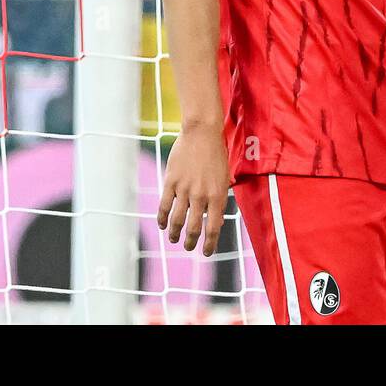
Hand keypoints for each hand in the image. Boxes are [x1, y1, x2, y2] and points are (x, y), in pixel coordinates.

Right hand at [156, 123, 230, 256]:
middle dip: (191, 242)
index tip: (206, 252)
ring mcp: (184, 189)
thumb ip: (219, 200)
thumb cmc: (216, 155)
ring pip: (177, 220)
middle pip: (194, 228)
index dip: (209, 244)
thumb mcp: (224, 179)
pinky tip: (162, 225)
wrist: (202, 133)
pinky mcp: (171, 182)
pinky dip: (162, 218)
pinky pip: (164, 205)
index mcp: (217, 196)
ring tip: (174, 239)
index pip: (213, 228)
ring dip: (174, 233)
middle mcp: (201, 196)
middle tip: (189, 247)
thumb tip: (215, 222)